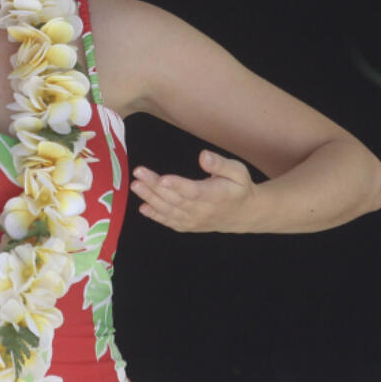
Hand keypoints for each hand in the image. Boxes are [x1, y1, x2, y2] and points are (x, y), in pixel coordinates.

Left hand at [131, 150, 257, 232]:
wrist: (244, 214)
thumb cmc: (239, 188)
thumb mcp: (238, 171)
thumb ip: (220, 164)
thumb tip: (203, 155)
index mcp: (216, 195)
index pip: (194, 192)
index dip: (178, 186)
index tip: (163, 178)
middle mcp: (203, 210)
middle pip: (176, 199)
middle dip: (155, 186)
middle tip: (138, 173)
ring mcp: (194, 220)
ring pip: (170, 210)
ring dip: (150, 198)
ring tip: (136, 185)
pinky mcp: (188, 225)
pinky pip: (170, 222)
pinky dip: (156, 216)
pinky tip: (143, 207)